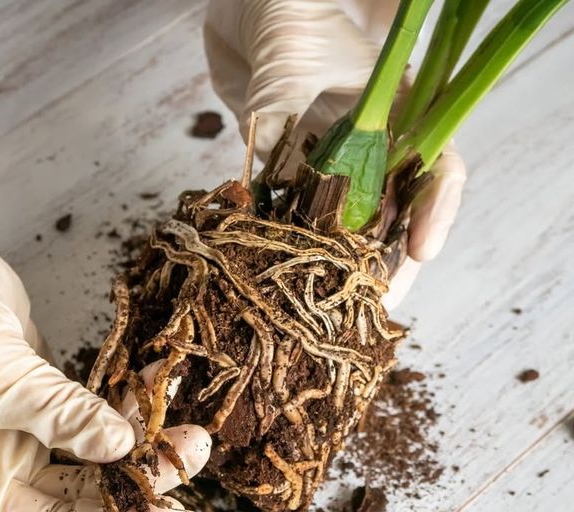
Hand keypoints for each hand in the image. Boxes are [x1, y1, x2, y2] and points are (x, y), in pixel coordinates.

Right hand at [0, 188, 210, 511]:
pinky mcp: (48, 403)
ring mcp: (27, 436)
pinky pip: (95, 414)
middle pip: (83, 493)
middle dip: (137, 478)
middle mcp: (1, 470)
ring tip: (188, 427)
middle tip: (188, 456)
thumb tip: (123, 447)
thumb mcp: (2, 380)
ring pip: (96, 455)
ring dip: (141, 440)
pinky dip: (126, 403)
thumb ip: (64, 416)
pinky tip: (157, 385)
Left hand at [204, 0, 465, 307]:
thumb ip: (285, 126)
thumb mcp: (291, 71)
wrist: (247, 14)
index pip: (436, 168)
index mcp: (398, 116)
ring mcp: (334, 166)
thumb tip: (269, 186)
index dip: (434, 212)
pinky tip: (286, 279)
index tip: (421, 251)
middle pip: (394, 215)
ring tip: (337, 310)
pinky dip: (293, 251)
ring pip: (350, 230)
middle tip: (375, 307)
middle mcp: (372, 147)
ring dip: (342, 270)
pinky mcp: (294, 178)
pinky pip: (299, 224)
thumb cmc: (287, 23)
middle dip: (386, 265)